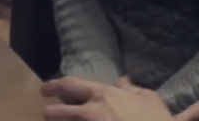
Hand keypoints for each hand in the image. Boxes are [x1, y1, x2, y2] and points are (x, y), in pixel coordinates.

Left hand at [41, 76, 172, 120]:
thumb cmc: (154, 118)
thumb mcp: (148, 97)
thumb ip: (131, 89)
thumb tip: (122, 81)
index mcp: (102, 95)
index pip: (70, 85)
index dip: (54, 86)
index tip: (45, 90)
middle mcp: (90, 112)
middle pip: (56, 112)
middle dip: (50, 113)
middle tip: (48, 113)